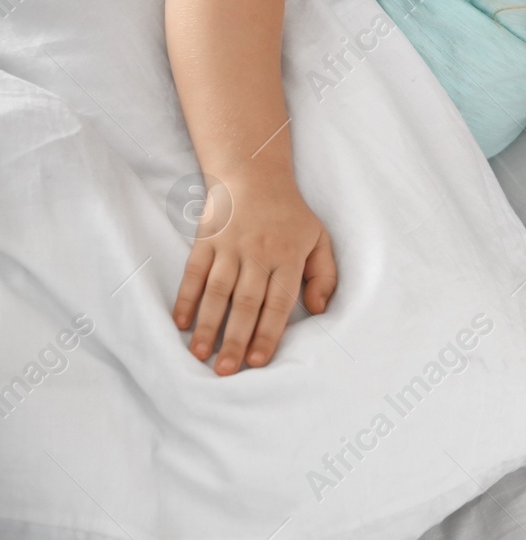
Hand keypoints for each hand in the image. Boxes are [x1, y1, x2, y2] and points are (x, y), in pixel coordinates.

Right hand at [171, 168, 337, 375]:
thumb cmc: (291, 216)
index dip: (268, 332)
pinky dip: (185, 297)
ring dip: (208, 324)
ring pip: (217, 291)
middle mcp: (258, 253)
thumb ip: (324, 275)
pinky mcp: (206, 239)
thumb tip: (317, 310)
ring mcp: (230, 246)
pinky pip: (194, 272)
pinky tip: (181, 322)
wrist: (255, 176)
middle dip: (236, 339)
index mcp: (288, 256)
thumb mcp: (319, 240)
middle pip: (246, 302)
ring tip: (201, 354)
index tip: (258, 361)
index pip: (278, 302)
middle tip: (226, 371)